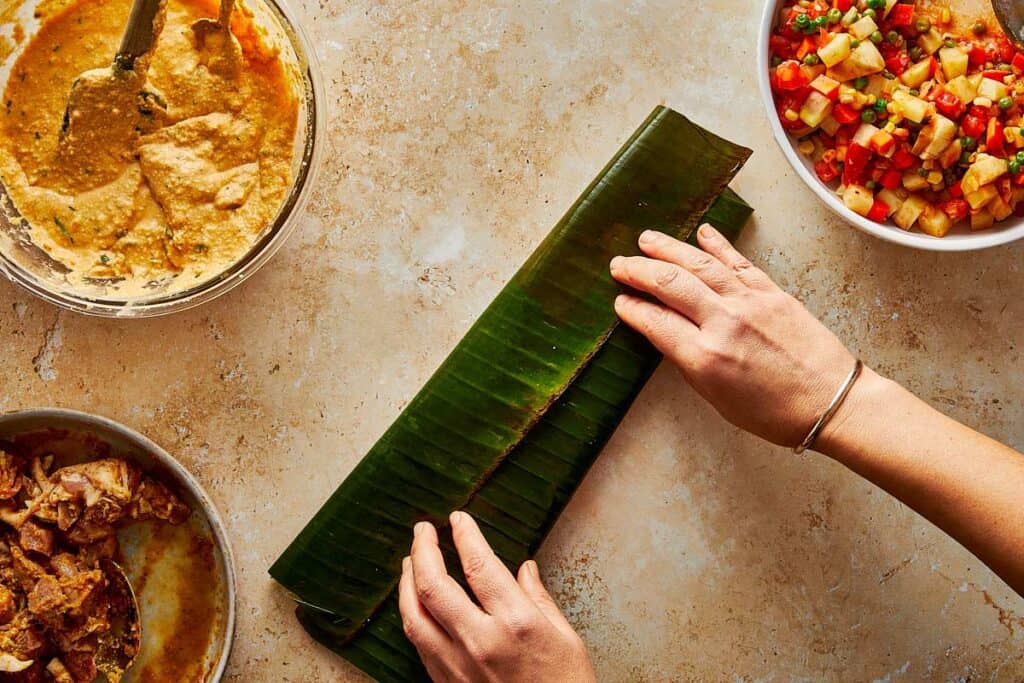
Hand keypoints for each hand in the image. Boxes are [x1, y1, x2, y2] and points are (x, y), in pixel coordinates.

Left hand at [398, 511, 595, 682]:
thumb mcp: (566, 638)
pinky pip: (419, 644)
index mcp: (516, 623)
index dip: (465, 535)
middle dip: (423, 551)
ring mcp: (459, 667)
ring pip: (415, 616)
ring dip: (407, 583)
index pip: (479, 564)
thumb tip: (524, 569)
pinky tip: (415, 603)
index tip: (458, 518)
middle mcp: (481, 642)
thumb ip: (539, 599)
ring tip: (410, 561)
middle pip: (434, 586)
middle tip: (423, 531)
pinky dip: (412, 616)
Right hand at [610, 225, 858, 447]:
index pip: (655, 321)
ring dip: (669, 249)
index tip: (619, 302)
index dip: (631, 309)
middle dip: (639, 271)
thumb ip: (689, 361)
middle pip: (670, 284)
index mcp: (706, 357)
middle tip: (619, 264)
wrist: (832, 402)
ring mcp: (750, 303)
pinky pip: (738, 262)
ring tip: (646, 239)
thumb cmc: (774, 412)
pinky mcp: (773, 293)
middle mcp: (725, 323)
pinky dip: (718, 245)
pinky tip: (702, 233)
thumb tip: (665, 332)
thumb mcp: (717, 398)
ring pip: (700, 265)